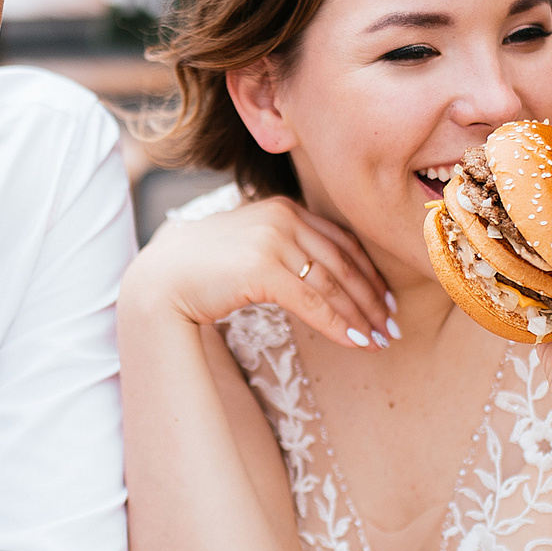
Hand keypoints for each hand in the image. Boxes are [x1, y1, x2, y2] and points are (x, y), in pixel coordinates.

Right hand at [120, 194, 396, 350]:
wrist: (160, 279)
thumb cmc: (203, 271)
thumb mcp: (250, 248)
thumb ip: (283, 251)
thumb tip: (318, 279)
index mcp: (284, 208)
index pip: (341, 241)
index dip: (369, 272)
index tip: (386, 301)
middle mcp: (283, 217)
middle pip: (344, 262)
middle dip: (372, 298)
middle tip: (391, 327)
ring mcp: (272, 240)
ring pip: (333, 284)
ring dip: (360, 316)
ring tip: (378, 340)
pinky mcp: (262, 267)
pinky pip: (313, 302)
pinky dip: (338, 324)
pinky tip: (355, 342)